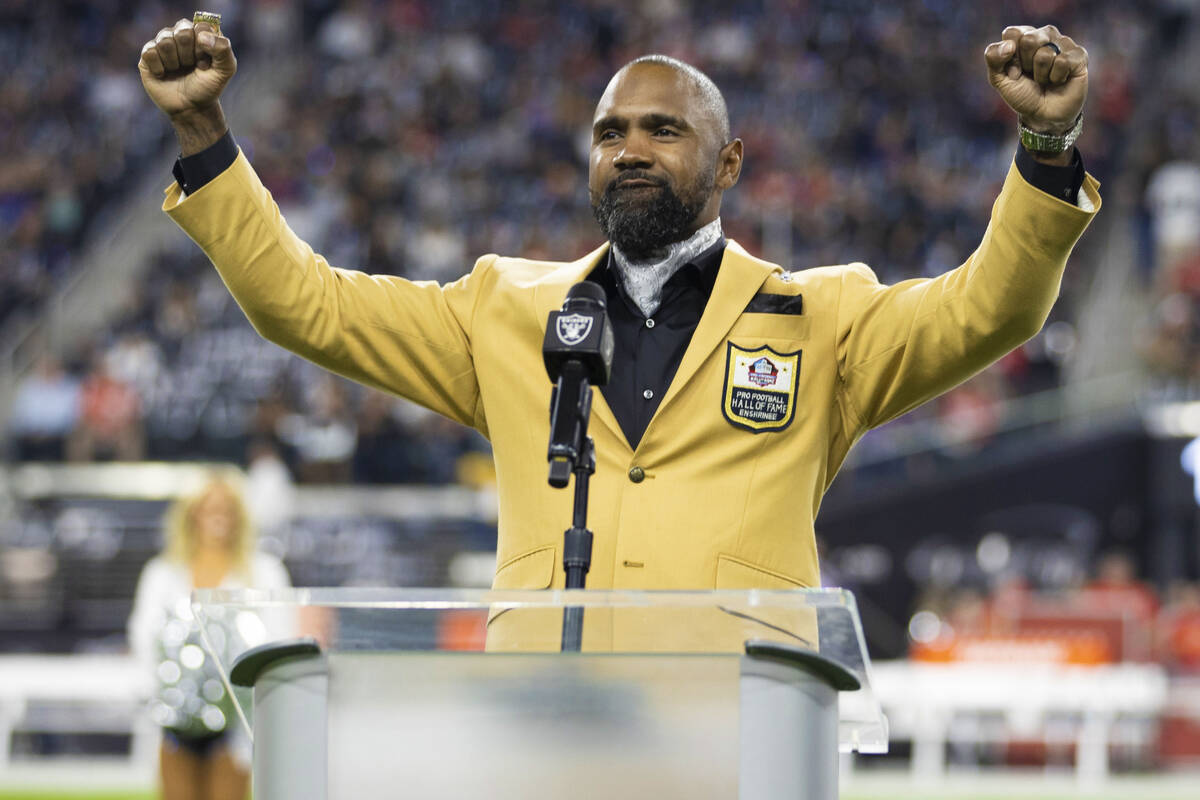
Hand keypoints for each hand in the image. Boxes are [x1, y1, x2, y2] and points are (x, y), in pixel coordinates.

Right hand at [138, 18, 235, 153]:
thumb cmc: (208, 87)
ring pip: (165, 41)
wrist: (191, 108)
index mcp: (200, 33)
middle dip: (189, 55)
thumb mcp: (225, 70)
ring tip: (178, 71)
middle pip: (182, 31)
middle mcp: (180, 34)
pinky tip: (164, 74)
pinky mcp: (148, 54)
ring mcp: (163, 43)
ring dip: (175, 62)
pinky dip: (160, 67)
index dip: (204, 48)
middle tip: (191, 67)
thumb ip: (223, 49)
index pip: (201, 27)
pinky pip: (150, 52)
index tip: (206, 63)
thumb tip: (202, 36)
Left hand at [985, 25, 1087, 134]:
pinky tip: (1059, 80)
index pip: (1012, 33)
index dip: (1008, 57)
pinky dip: (1056, 77)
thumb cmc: (1022, 94)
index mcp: (1024, 36)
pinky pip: (1063, 61)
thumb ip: (993, 58)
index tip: (1014, 71)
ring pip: (1045, 53)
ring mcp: (1064, 43)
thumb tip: (1009, 45)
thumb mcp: (999, 79)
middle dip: (1025, 65)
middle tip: (1031, 75)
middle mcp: (1045, 34)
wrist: (1042, 116)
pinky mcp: (1079, 55)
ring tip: (1045, 79)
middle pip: (1028, 40)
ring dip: (1041, 75)